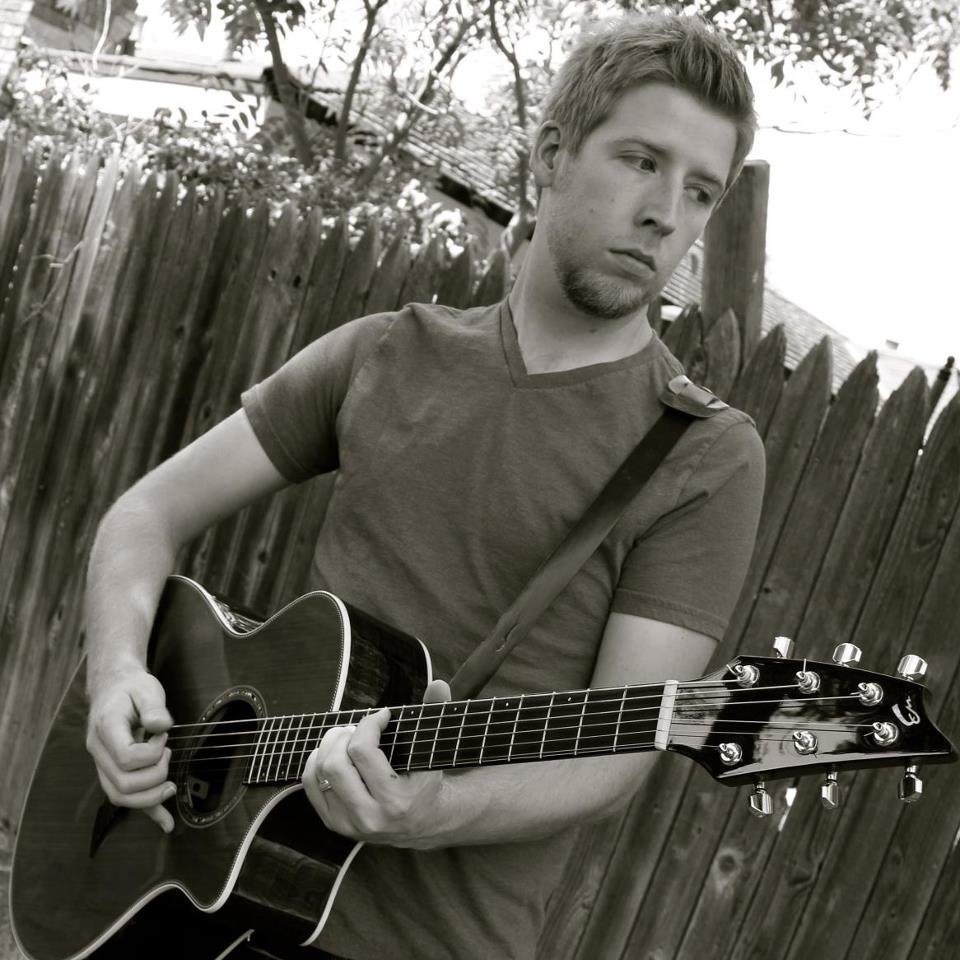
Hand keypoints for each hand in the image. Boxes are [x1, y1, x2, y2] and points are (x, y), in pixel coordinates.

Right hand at [85, 667, 174, 832]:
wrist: (113, 688)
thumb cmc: (131, 688)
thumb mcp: (146, 688)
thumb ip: (154, 706)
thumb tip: (162, 725)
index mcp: (106, 728)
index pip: (126, 758)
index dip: (151, 753)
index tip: (163, 736)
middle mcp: (99, 752)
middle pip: (123, 784)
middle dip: (155, 775)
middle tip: (168, 753)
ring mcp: (102, 765)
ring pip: (119, 797)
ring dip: (151, 795)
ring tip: (170, 781)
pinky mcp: (112, 772)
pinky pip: (126, 798)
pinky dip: (148, 812)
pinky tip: (167, 822)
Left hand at [302, 679, 450, 847]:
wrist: (427, 823)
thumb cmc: (428, 780)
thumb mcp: (435, 750)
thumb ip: (438, 713)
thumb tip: (438, 683)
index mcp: (396, 801)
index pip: (362, 751)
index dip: (369, 723)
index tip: (382, 716)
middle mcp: (370, 817)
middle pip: (335, 764)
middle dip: (344, 736)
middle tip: (358, 728)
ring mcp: (349, 824)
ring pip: (320, 773)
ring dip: (329, 746)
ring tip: (346, 737)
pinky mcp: (336, 825)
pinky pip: (312, 786)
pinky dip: (316, 762)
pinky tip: (333, 752)